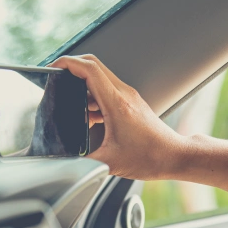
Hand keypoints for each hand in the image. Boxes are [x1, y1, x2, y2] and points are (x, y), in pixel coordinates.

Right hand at [49, 55, 186, 179]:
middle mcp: (123, 94)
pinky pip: (106, 89)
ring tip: (70, 101)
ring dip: (82, 83)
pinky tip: (88, 116)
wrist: (174, 156)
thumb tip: (66, 163)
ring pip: (100, 77)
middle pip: (93, 65)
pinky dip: (92, 96)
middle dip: (71, 68)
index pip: (89, 69)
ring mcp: (128, 96)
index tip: (53, 68)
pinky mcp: (130, 103)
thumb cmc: (151, 157)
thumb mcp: (110, 163)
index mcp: (117, 103)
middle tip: (56, 80)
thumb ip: (84, 163)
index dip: (67, 63)